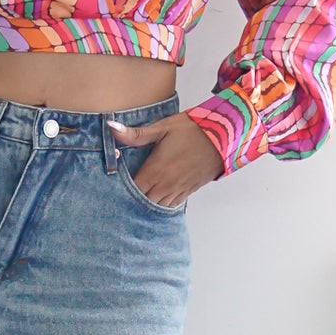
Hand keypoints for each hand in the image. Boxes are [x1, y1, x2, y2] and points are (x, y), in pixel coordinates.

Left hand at [106, 113, 224, 207]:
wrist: (224, 137)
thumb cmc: (193, 130)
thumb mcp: (162, 127)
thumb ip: (136, 134)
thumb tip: (111, 127)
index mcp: (155, 170)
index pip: (131, 190)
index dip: (120, 191)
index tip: (113, 188)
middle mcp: (166, 184)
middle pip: (142, 202)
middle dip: (132, 200)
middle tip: (121, 198)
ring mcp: (178, 189)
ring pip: (157, 207)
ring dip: (147, 204)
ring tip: (137, 201)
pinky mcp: (189, 191)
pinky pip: (172, 205)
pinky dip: (162, 205)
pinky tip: (157, 199)